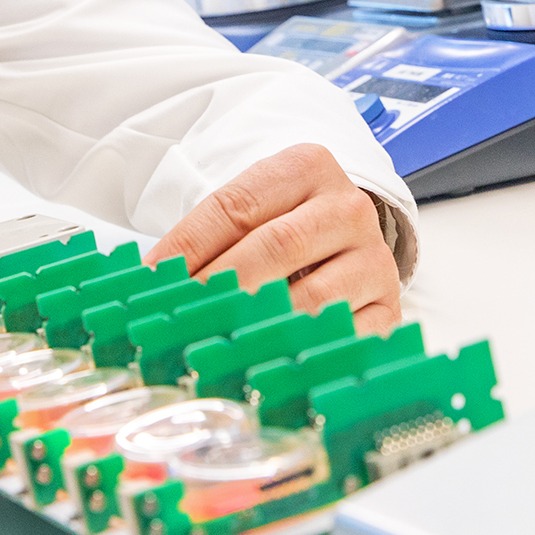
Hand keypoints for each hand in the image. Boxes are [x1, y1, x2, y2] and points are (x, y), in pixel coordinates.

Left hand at [147, 144, 402, 333]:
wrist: (346, 240)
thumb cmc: (283, 225)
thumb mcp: (249, 212)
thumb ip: (208, 237)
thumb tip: (146, 281)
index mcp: (307, 166)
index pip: (236, 204)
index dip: (189, 244)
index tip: (150, 279)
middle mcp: (348, 207)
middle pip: (275, 246)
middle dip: (219, 286)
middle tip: (178, 318)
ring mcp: (374, 259)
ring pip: (310, 298)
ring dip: (258, 326)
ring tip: (215, 347)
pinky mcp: (389, 307)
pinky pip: (344, 337)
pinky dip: (303, 354)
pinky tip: (268, 367)